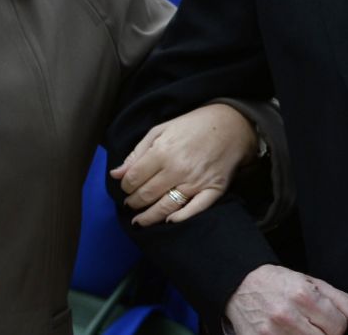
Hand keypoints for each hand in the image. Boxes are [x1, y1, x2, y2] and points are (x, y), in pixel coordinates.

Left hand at [112, 102, 256, 225]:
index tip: (126, 187)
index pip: (134, 178)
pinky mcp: (213, 190)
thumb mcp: (160, 131)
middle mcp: (178, 169)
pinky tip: (168, 222)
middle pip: (147, 194)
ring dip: (149, 217)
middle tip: (131, 204)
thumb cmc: (192, 126)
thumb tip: (116, 174)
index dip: (125, 186)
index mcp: (162, 151)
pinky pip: (194, 210)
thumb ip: (137, 153)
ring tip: (140, 221)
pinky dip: (180, 218)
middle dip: (134, 202)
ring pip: (166, 207)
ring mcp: (196, 182)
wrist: (230, 125)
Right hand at [224, 265, 347, 334]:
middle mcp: (286, 314)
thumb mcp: (311, 282)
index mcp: (302, 295)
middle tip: (310, 324)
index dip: (335, 324)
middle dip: (322, 333)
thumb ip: (341, 301)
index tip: (326, 320)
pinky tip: (285, 333)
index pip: (338, 327)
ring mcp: (271, 332)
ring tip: (297, 328)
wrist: (239, 285)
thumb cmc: (277, 283)